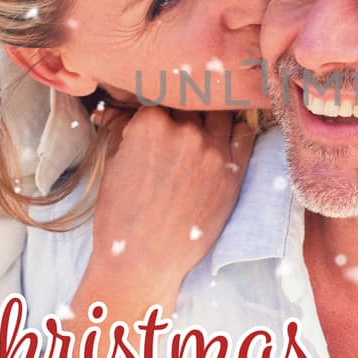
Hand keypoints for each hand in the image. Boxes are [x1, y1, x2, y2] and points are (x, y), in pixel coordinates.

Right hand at [87, 107, 254, 290]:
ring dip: (210, 115)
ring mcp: (213, 150)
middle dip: (182, 108)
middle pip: (190, 102)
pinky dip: (236, 130)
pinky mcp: (233, 172)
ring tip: (203, 125)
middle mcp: (185, 131)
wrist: (143, 260)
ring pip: (219, 112)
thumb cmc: (121, 216)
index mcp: (150, 124)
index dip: (157, 106)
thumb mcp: (113, 163)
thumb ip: (124, 129)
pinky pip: (244, 135)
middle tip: (179, 120)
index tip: (157, 115)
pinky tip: (228, 134)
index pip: (159, 97)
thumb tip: (119, 108)